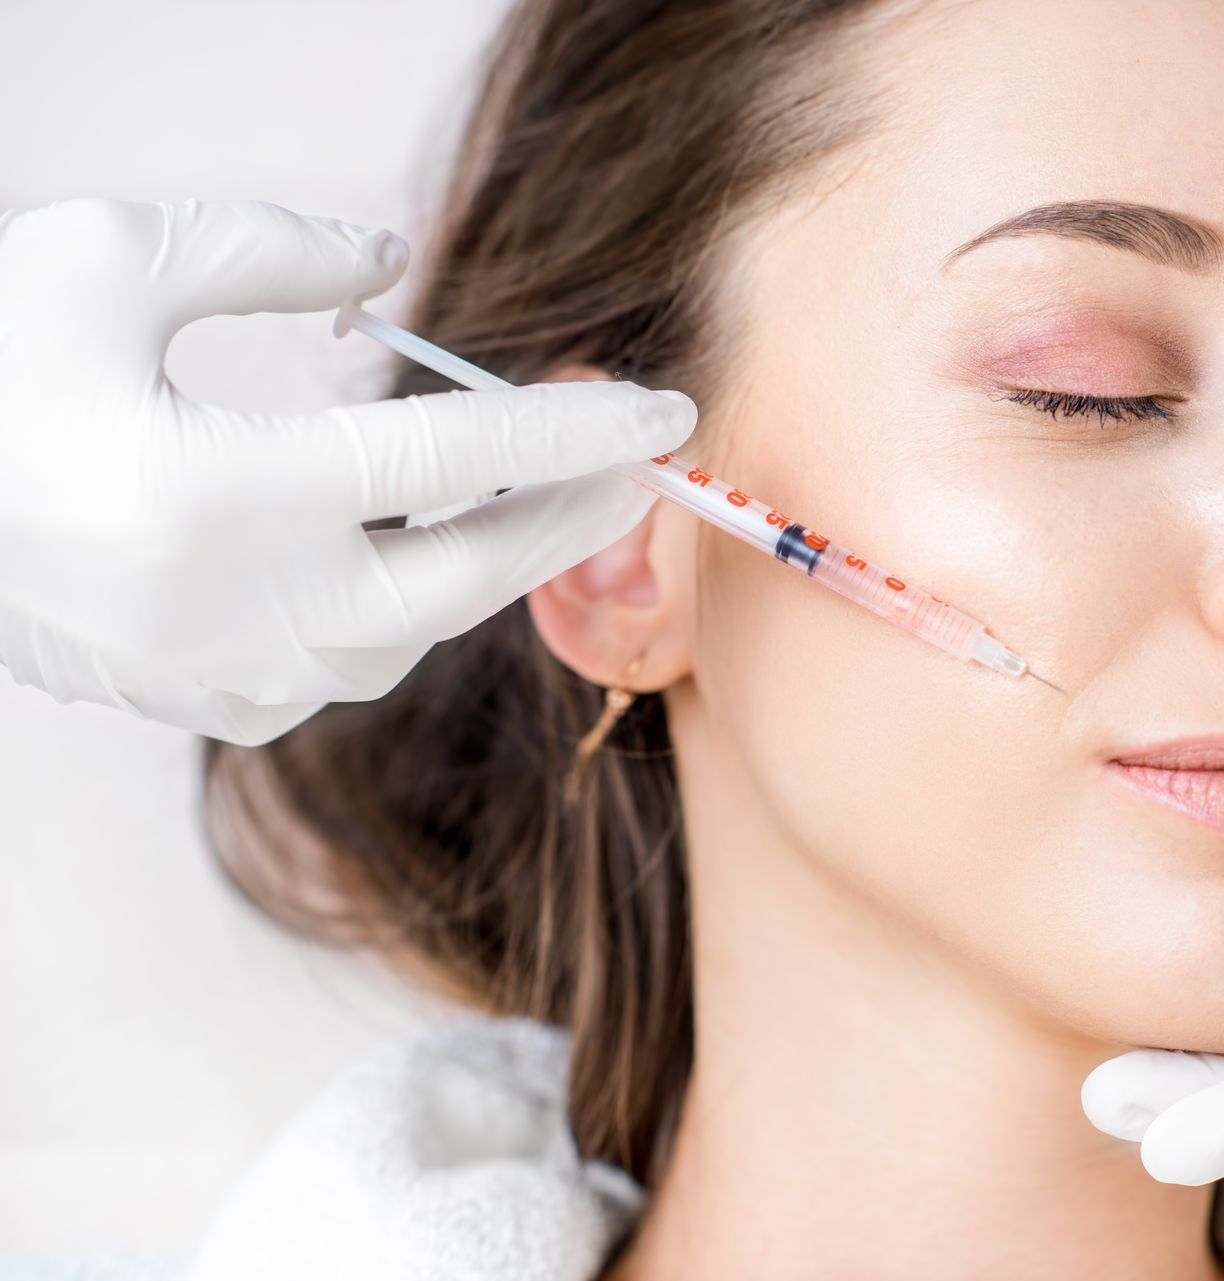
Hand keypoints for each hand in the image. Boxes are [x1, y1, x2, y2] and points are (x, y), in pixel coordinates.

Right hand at [0, 198, 695, 744]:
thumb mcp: (106, 258)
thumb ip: (267, 251)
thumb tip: (387, 263)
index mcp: (221, 496)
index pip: (454, 460)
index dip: (572, 432)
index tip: (663, 413)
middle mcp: (240, 610)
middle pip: (469, 579)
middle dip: (571, 523)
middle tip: (641, 470)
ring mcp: (223, 674)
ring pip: (417, 633)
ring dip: (489, 567)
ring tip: (542, 500)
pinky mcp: (205, 703)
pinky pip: (350, 667)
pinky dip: (403, 608)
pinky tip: (418, 550)